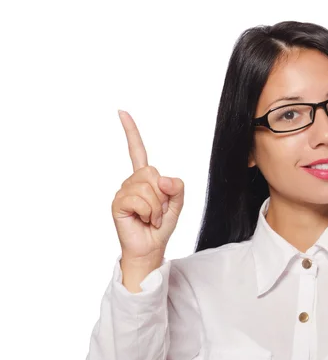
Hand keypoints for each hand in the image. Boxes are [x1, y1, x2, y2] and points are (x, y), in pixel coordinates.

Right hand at [111, 110, 184, 265]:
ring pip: (147, 187)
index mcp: (145, 178)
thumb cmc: (161, 226)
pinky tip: (144, 220)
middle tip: (159, 211)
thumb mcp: (177, 203)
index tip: (121, 112)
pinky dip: (148, 212)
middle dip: (162, 194)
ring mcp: (123, 191)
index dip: (131, 132)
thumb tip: (161, 179)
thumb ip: (176, 187)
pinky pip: (139, 199)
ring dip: (156, 206)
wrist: (151, 247)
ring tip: (151, 218)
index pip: (137, 151)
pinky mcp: (118, 203)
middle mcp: (131, 182)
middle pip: (151, 172)